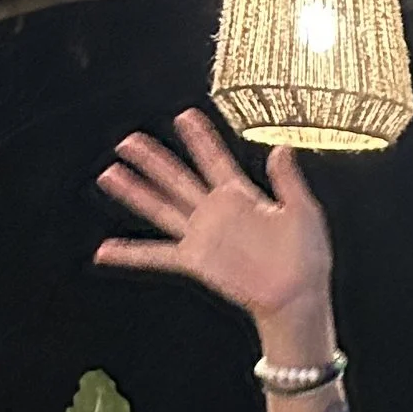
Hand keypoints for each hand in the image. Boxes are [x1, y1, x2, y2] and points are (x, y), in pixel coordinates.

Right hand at [95, 110, 332, 342]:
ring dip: (135, 192)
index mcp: (242, 197)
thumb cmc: (308, 257)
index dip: (201, 138)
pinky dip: (129, 255)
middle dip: (153, 159)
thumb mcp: (304, 212)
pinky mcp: (196, 261)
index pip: (214, 160)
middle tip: (128, 140)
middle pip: (177, 178)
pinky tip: (104, 252)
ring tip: (110, 174)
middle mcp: (216, 213)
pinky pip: (156, 256)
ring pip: (161, 208)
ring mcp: (203, 236)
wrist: (298, 296)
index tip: (185, 115)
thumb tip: (282, 148)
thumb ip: (288, 181)